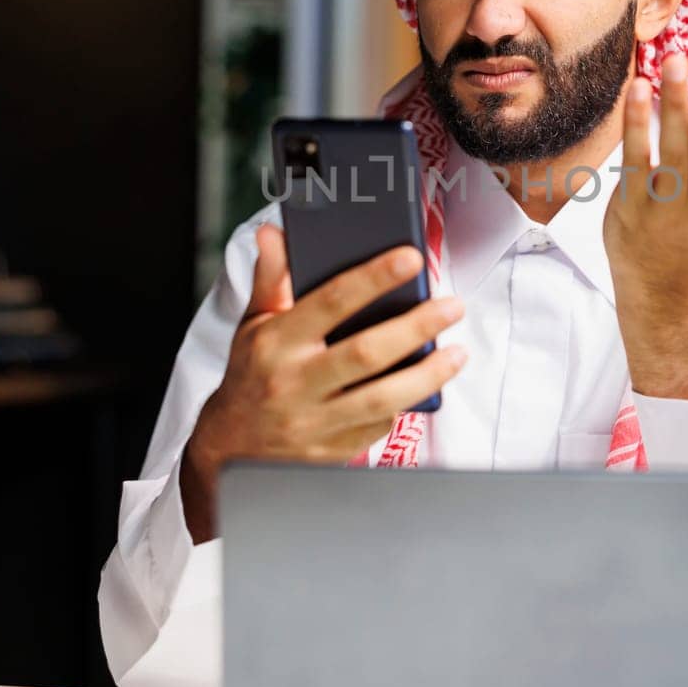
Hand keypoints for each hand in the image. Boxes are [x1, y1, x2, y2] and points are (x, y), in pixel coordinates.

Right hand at [180, 224, 466, 540]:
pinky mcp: (331, 452)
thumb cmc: (251, 375)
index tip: (411, 258)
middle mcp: (294, 382)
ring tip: (457, 353)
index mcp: (276, 342)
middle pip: (367, 353)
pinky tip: (424, 387)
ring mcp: (314, 422)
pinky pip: (379, 427)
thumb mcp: (253, 324)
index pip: (330, 302)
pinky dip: (405, 405)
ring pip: (382, 398)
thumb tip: (273, 234)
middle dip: (417, 327)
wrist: (230, 447)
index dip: (373, 278)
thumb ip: (271, 279)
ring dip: (428, 374)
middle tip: (453, 307)